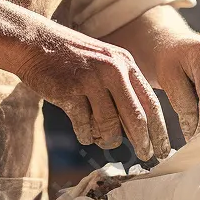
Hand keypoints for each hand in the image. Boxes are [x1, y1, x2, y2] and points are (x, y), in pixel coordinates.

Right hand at [12, 19, 170, 161]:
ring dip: (107, 140)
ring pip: (110, 126)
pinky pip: (84, 127)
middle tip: (146, 157)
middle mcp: (112, 70)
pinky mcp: (70, 92)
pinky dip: (85, 135)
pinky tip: (83, 131)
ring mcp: (91, 80)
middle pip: (136, 118)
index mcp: (125, 63)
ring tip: (101, 138)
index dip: (159, 130)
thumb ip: (123, 88)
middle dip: (143, 143)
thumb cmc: (72, 58)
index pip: (151, 102)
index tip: (163, 149)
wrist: (35, 42)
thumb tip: (140, 128)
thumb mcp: (105, 62)